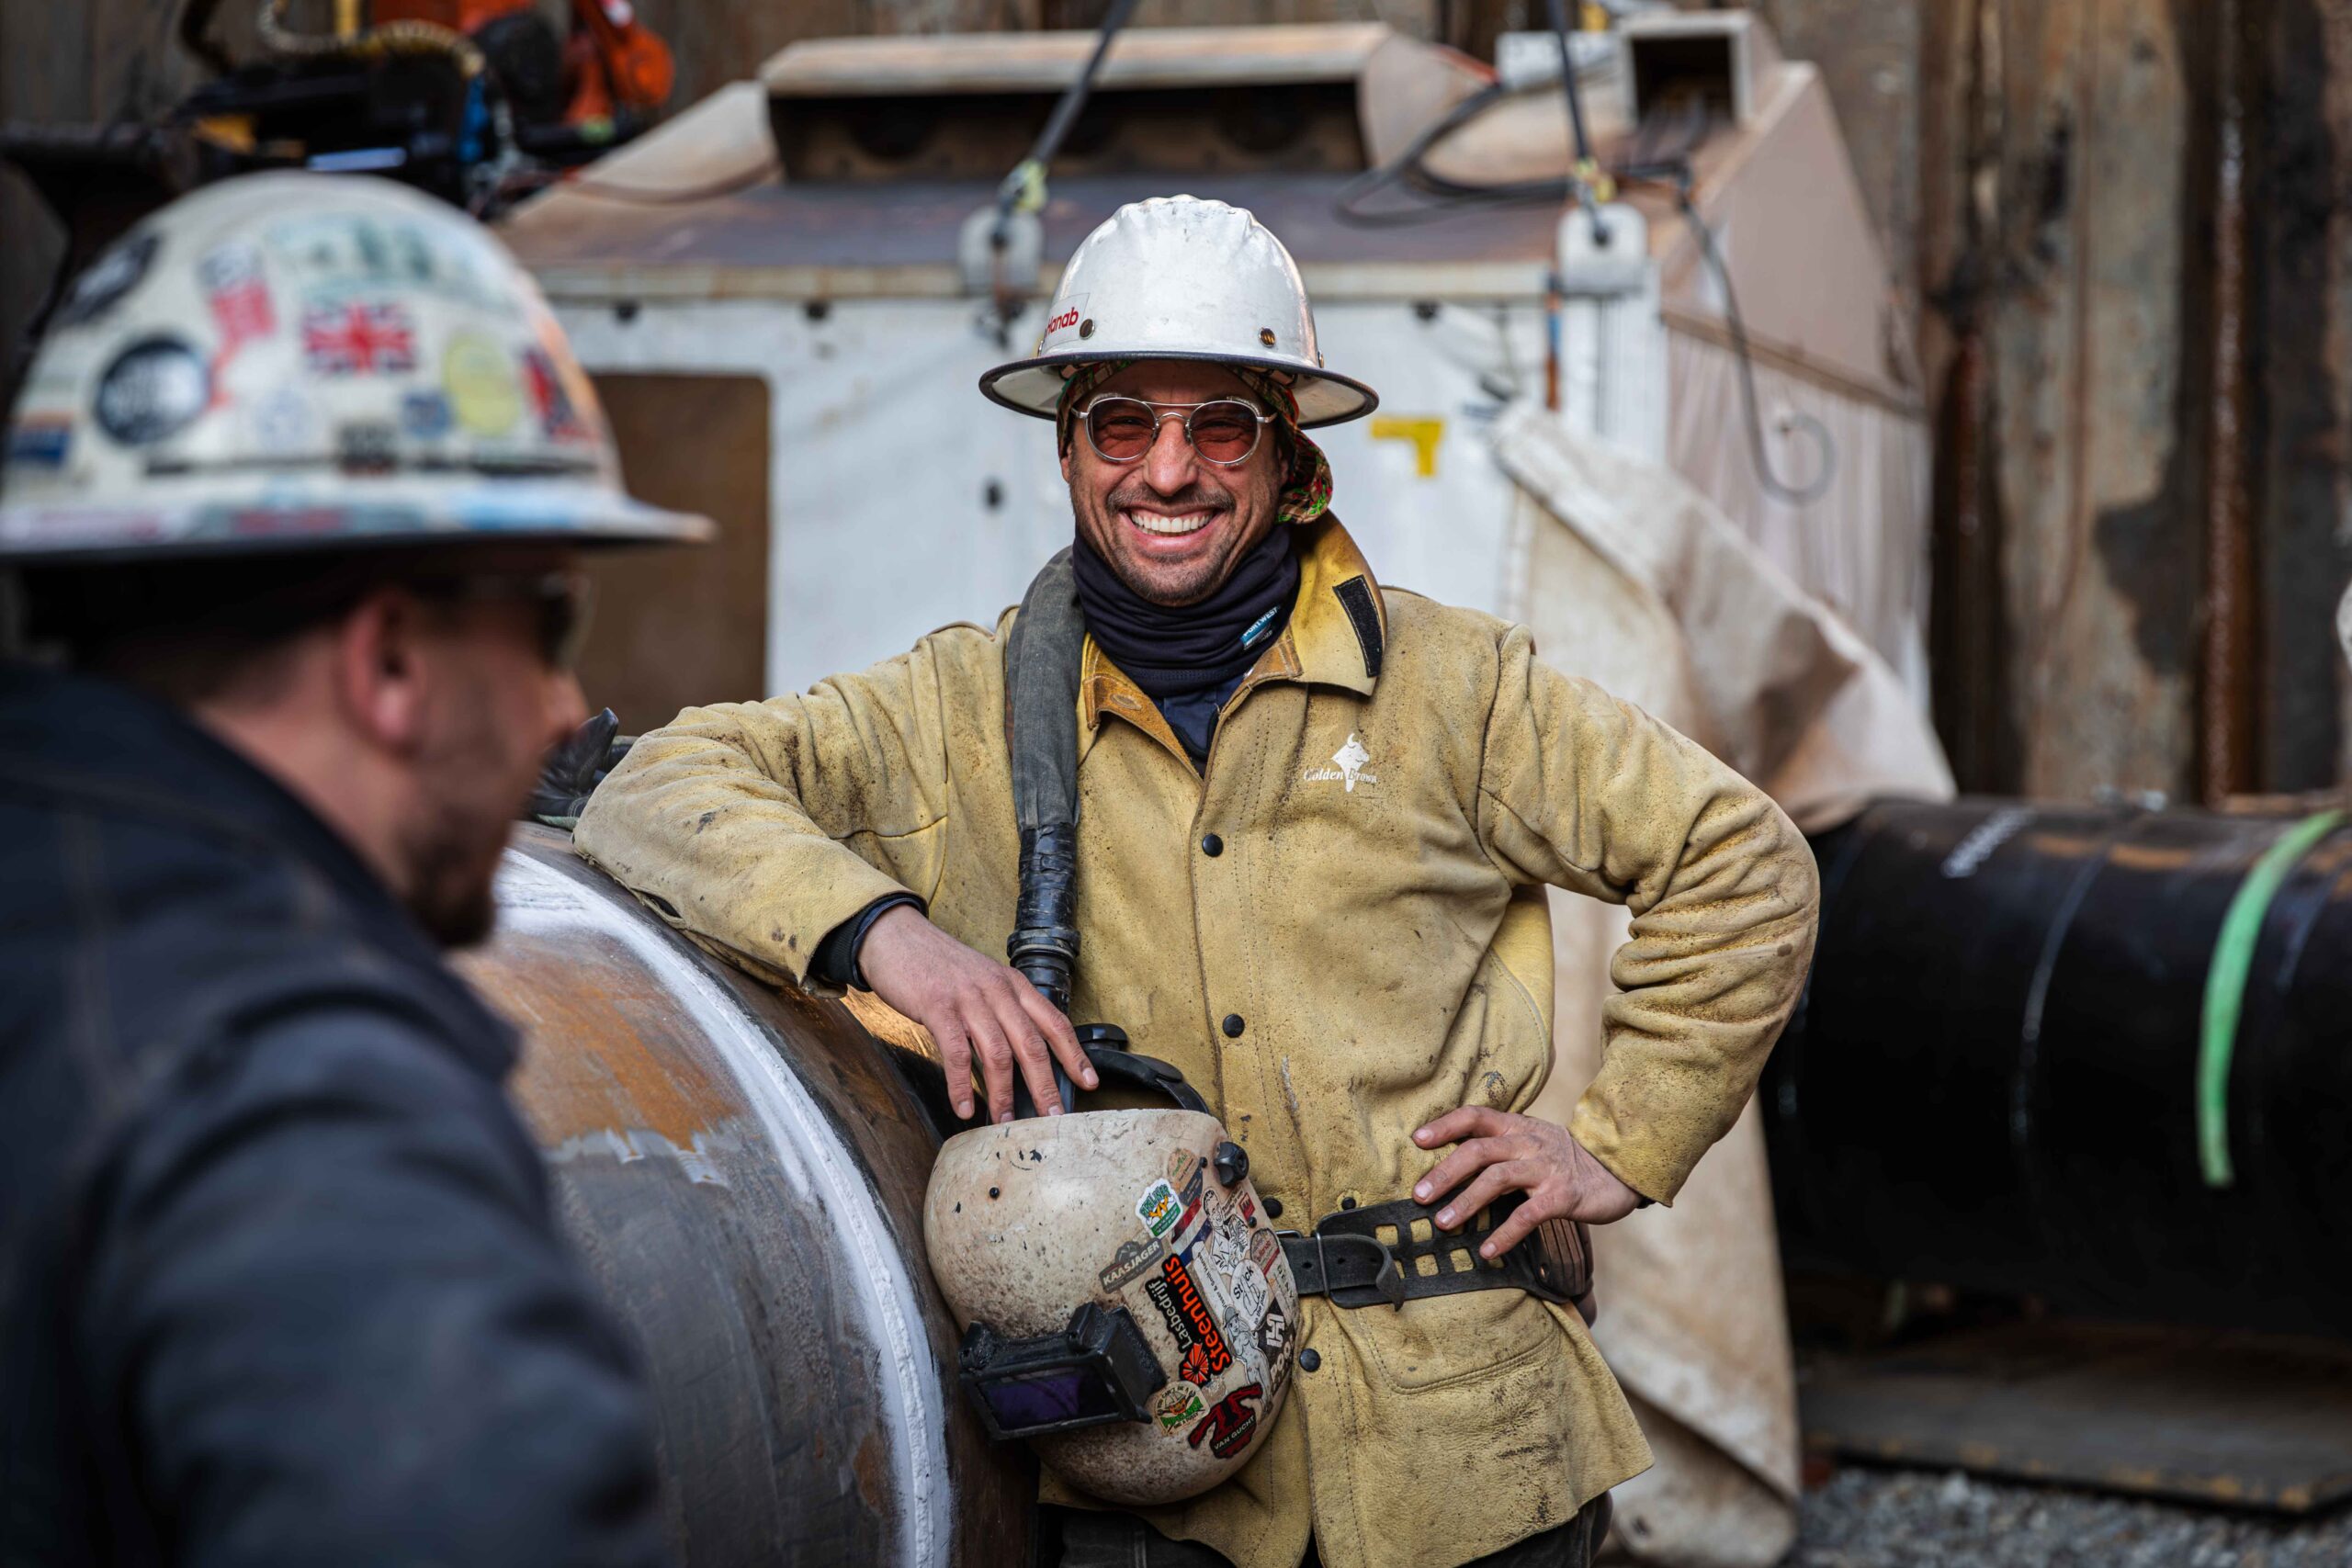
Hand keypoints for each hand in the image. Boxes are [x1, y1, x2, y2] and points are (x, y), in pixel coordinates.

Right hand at [857, 905, 1096, 1122]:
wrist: (897, 937)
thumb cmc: (939, 966)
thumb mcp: (983, 980)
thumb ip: (1002, 1009)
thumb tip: (1018, 1054)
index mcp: (1013, 984)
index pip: (1054, 1022)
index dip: (1075, 1055)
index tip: (1089, 1082)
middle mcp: (998, 991)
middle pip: (1031, 1044)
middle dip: (1045, 1085)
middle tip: (1053, 1117)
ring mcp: (969, 999)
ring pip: (997, 1053)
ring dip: (1003, 1093)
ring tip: (1005, 1121)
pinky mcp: (938, 1007)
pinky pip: (956, 1053)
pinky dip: (961, 1085)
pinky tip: (964, 1107)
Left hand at [1410, 1106, 1642, 1257]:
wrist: (1617, 1171)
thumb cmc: (1563, 1160)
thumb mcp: (1531, 1142)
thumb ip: (1498, 1147)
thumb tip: (1451, 1165)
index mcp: (1516, 1127)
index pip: (1475, 1116)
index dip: (1445, 1125)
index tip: (1416, 1140)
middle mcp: (1528, 1143)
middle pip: (1478, 1150)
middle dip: (1445, 1173)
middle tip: (1419, 1196)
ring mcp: (1546, 1168)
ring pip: (1498, 1179)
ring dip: (1466, 1202)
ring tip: (1443, 1223)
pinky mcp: (1563, 1196)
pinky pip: (1528, 1215)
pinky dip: (1505, 1233)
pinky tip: (1487, 1251)